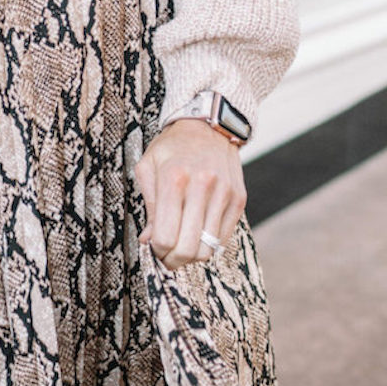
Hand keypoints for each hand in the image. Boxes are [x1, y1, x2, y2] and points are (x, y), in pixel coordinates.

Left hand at [132, 119, 245, 270]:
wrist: (208, 125)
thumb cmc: (172, 147)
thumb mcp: (148, 167)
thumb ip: (148, 205)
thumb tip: (148, 240)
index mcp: (174, 178)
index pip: (165, 236)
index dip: (157, 250)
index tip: (154, 247)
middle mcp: (201, 186)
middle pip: (187, 248)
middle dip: (173, 260)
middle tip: (167, 257)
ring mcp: (224, 193)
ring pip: (208, 249)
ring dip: (192, 256)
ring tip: (182, 246)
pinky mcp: (239, 198)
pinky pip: (223, 238)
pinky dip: (209, 244)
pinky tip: (198, 234)